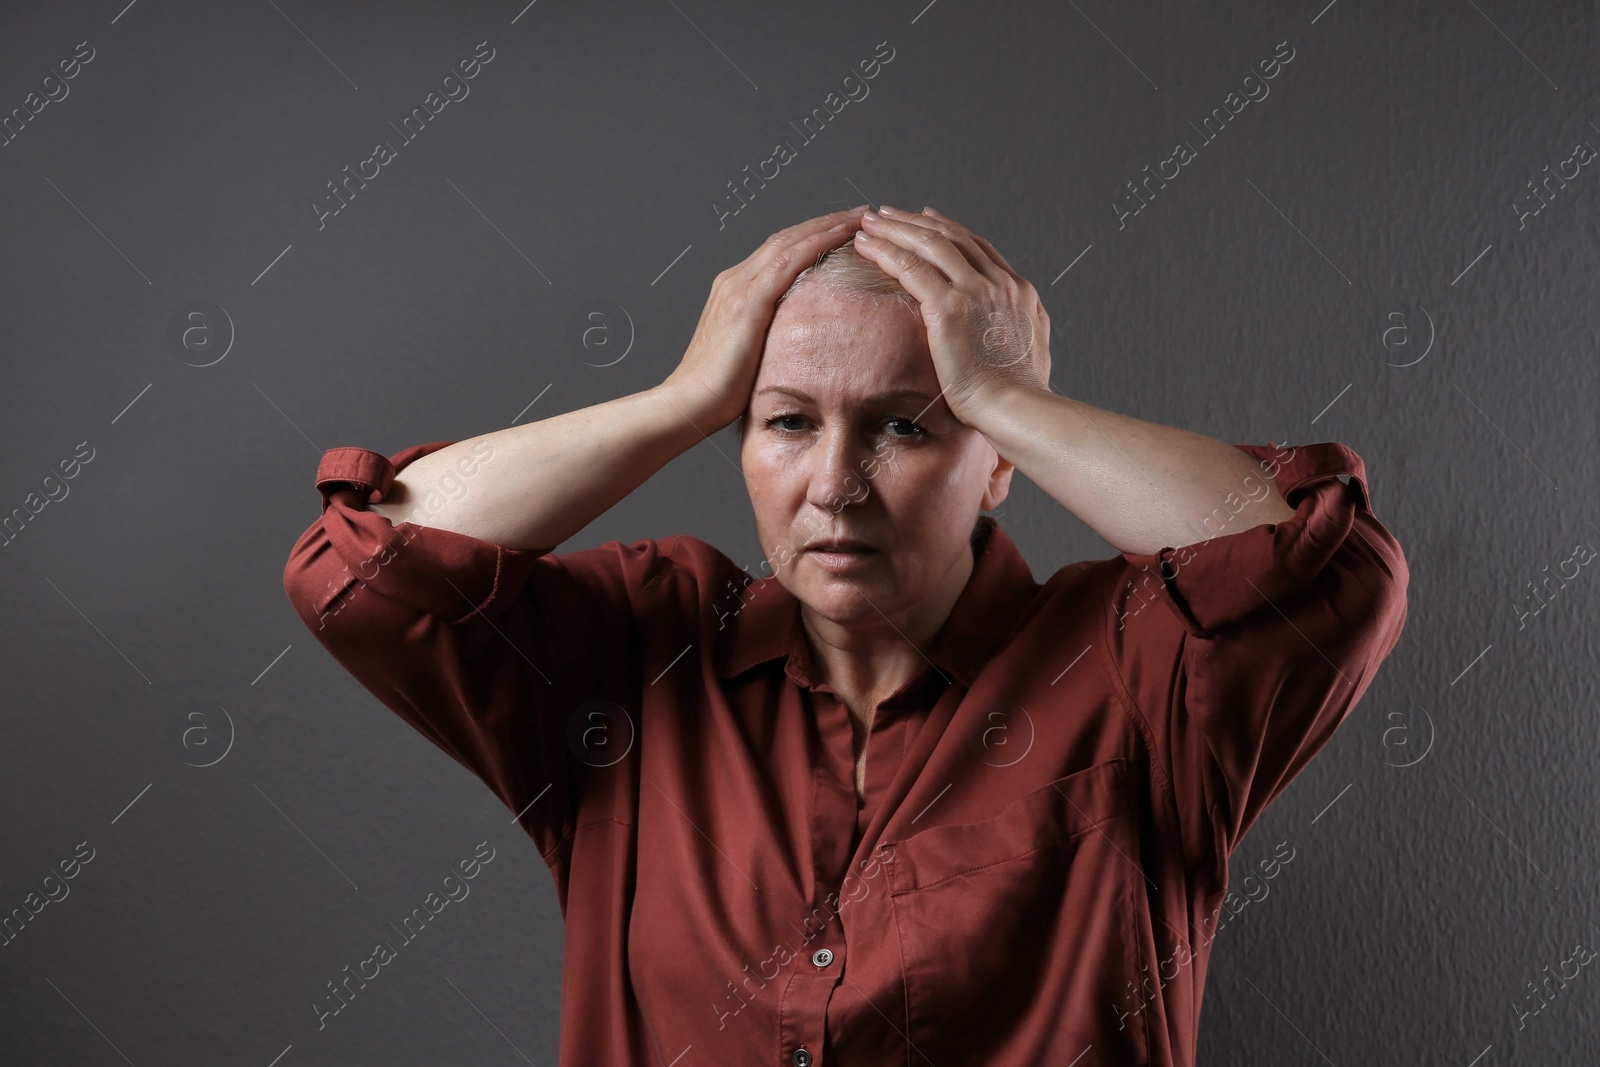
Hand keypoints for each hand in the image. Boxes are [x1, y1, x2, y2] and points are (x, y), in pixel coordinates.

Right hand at [660, 205, 868, 428]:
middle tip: (860, 213)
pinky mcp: (747, 303)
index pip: (778, 252)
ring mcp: (739, 288)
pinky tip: (841, 236)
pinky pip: (788, 262)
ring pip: (790, 242)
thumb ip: (767, 341)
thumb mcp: (747, 357)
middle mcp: (734, 281)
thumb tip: (798, 347)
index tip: (843, 230)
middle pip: (786, 238)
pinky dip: (816, 244)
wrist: (688, 404)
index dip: (811, 236)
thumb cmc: (716, 394)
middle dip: (824, 222)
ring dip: (827, 225)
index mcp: (734, 291)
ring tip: (860, 217)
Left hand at [852, 205, 1050, 420]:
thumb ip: (1032, 324)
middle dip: (914, 221)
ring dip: (895, 229)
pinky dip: (885, 251)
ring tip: (869, 223)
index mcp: (1017, 290)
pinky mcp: (949, 307)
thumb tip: (1032, 316)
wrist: (1016, 407)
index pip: (976, 246)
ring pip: (928, 244)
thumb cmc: (1021, 392)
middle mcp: (997, 282)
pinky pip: (910, 267)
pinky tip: (866, 245)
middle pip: (950, 236)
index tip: (926, 219)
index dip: (948, 229)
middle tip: (888, 213)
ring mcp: (974, 291)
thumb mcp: (1036, 348)